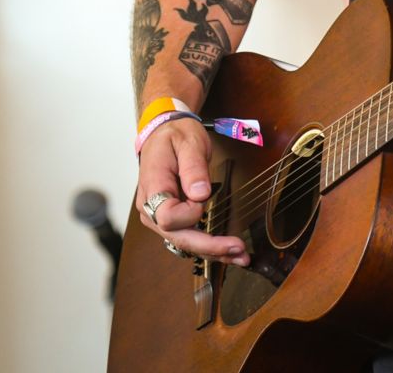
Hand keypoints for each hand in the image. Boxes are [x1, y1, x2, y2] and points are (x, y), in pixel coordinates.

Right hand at [135, 118, 249, 265]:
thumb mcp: (188, 142)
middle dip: (209, 246)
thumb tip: (200, 194)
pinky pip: (188, 236)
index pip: (167, 216)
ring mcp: (158, 217)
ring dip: (213, 252)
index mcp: (153, 187)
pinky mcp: (171, 220)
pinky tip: (228, 251)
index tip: (204, 196)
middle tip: (238, 249)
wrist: (163, 135)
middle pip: (177, 237)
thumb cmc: (175, 137)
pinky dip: (209, 246)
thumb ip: (193, 167)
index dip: (189, 213)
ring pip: (184, 242)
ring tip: (241, 256)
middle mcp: (151, 209)